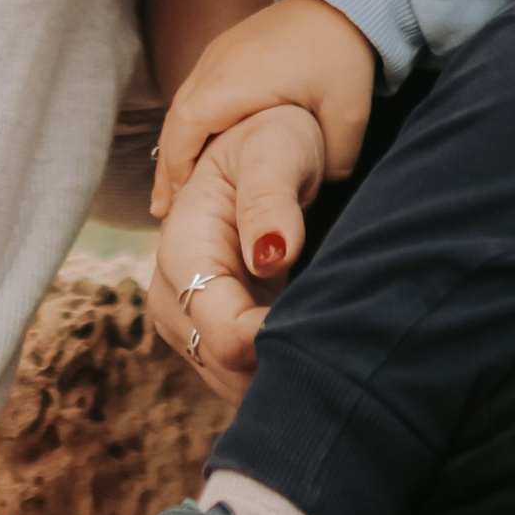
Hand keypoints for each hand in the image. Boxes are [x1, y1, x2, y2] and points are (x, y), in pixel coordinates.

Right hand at [147, 108, 328, 397]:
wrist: (260, 139)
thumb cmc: (271, 134)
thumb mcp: (276, 150)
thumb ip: (269, 199)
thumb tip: (269, 256)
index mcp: (182, 250)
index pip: (224, 333)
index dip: (274, 345)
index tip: (327, 335)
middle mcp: (171, 293)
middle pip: (225, 366)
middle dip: (279, 366)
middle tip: (344, 349)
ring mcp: (186, 317)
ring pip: (232, 379)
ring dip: (278, 373)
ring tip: (333, 346)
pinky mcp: (208, 329)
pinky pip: (239, 371)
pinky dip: (274, 369)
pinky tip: (314, 349)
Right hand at [152, 0, 381, 219]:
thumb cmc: (342, 51)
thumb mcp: (348, 114)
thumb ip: (332, 162)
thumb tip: (319, 192)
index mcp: (236, 80)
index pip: (187, 127)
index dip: (176, 167)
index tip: (175, 204)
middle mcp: (218, 63)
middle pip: (176, 119)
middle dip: (168, 166)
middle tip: (163, 209)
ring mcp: (220, 52)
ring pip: (184, 104)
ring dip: (177, 144)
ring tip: (173, 187)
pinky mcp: (229, 48)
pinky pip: (197, 90)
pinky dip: (190, 123)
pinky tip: (196, 144)